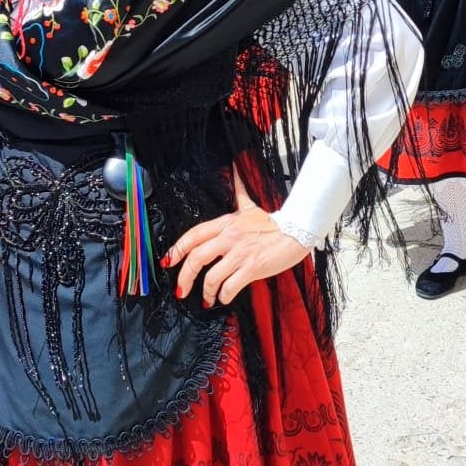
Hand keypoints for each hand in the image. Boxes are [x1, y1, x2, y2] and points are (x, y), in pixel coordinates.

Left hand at [165, 168, 310, 305]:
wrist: (297, 233)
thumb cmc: (272, 224)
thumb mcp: (250, 207)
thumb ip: (239, 191)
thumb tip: (234, 166)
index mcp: (225, 223)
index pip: (193, 235)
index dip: (176, 250)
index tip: (168, 262)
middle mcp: (229, 237)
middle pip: (196, 258)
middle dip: (184, 278)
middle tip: (182, 290)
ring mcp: (240, 253)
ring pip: (212, 276)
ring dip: (206, 292)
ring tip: (208, 299)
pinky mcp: (253, 267)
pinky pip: (230, 286)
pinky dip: (224, 295)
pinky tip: (224, 298)